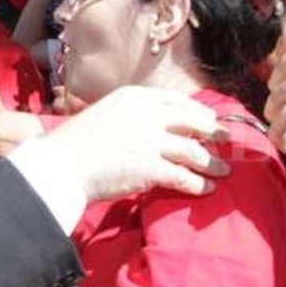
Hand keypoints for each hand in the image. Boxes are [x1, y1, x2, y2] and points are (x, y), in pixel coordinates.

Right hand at [34, 85, 230, 200]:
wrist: (59, 167)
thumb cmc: (77, 145)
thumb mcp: (106, 115)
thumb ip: (132, 116)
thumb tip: (155, 126)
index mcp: (134, 97)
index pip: (177, 101)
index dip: (198, 112)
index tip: (210, 120)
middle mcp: (146, 115)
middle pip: (193, 122)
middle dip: (214, 133)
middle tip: (227, 141)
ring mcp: (149, 141)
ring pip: (194, 151)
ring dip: (213, 162)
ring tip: (224, 170)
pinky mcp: (150, 168)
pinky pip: (184, 176)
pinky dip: (200, 184)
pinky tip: (208, 188)